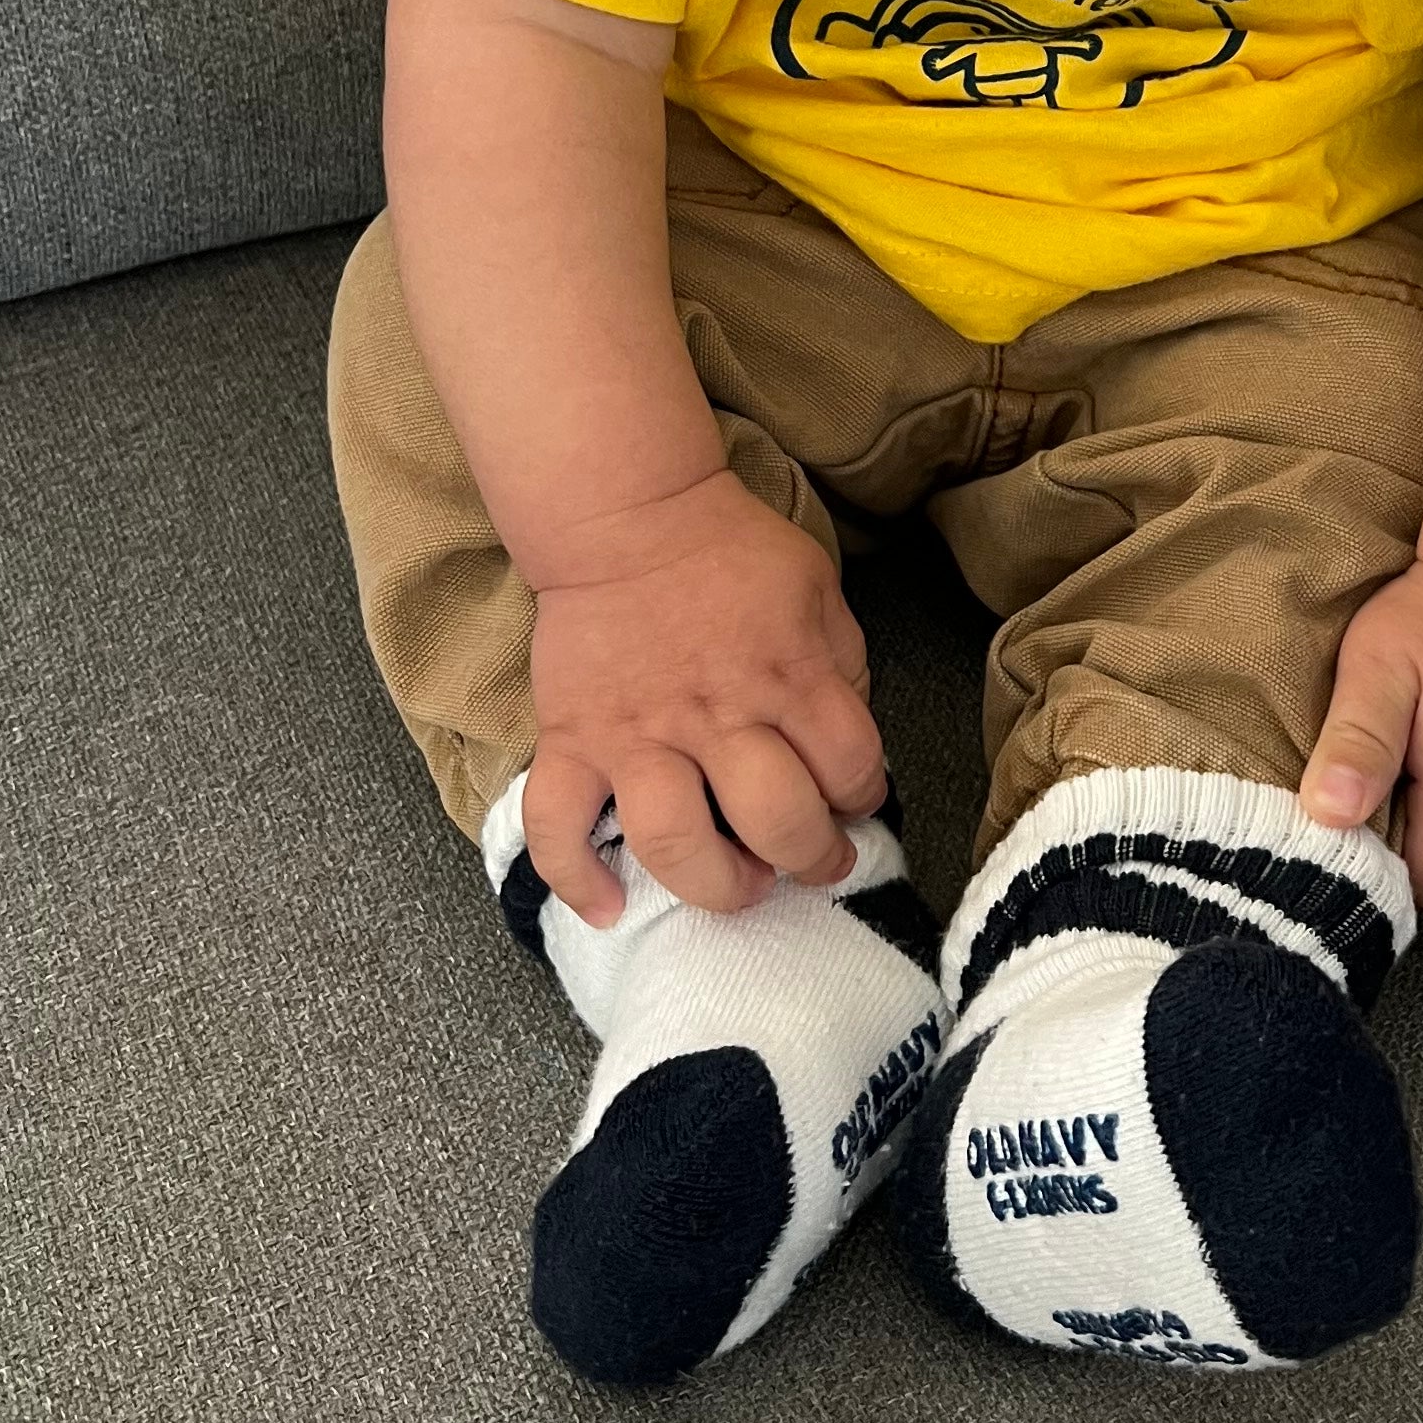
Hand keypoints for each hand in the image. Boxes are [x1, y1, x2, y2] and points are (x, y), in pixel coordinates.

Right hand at [521, 468, 886, 925]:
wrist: (625, 514)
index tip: (853, 799)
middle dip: (811, 858)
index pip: (852, 767)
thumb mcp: (816, 588)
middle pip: (777, 819)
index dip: (864, 796)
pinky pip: (558, 826)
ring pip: (675, 841)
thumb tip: (846, 743)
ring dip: (717, 884)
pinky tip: (607, 909)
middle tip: (814, 861)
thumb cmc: (728, 550)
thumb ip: (840, 665)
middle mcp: (715, 714)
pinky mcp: (571, 741)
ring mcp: (636, 734)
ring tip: (741, 886)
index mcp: (788, 674)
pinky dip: (575, 878)